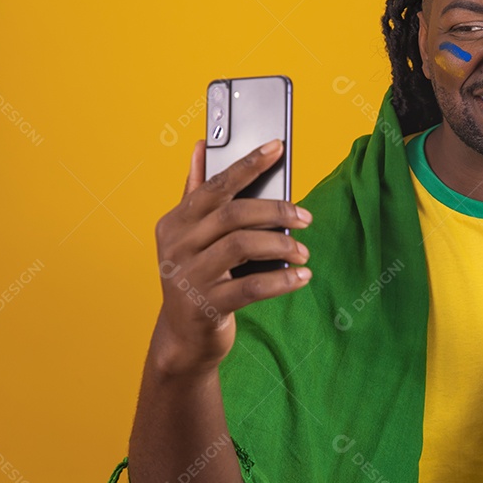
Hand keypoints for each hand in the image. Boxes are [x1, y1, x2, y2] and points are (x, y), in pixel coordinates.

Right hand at [150, 139, 311, 375]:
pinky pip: (251, 286)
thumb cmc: (197, 277)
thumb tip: (201, 146)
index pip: (216, 185)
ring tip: (304, 252)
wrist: (184, 337)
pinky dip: (282, 280)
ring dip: (282, 245)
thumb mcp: (191, 236)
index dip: (248, 164)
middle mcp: (177, 246)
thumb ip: (197, 191)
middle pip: (234, 214)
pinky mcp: (206, 307)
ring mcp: (189, 277)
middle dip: (277, 211)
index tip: (278, 147)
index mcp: (176, 222)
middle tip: (306, 217)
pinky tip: (302, 277)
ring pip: (243, 246)